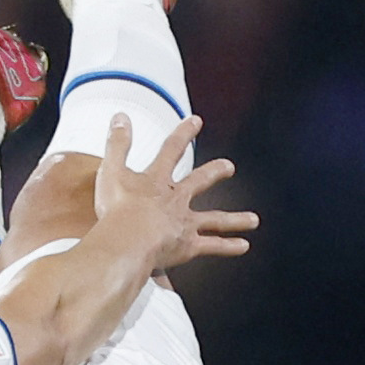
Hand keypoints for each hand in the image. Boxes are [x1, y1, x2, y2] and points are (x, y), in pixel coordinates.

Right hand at [95, 112, 257, 274]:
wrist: (129, 241)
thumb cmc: (118, 210)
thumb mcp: (111, 172)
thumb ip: (117, 145)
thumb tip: (121, 117)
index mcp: (157, 180)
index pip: (172, 149)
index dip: (183, 134)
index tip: (196, 122)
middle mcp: (177, 199)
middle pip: (200, 181)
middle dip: (215, 172)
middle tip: (228, 167)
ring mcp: (185, 223)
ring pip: (215, 220)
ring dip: (235, 219)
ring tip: (253, 220)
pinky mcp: (188, 246)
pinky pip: (212, 246)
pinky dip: (228, 247)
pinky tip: (244, 246)